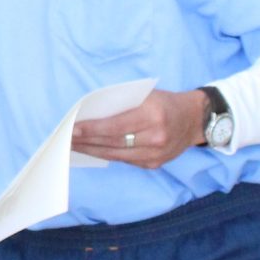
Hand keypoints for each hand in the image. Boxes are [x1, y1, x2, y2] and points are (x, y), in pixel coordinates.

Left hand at [69, 89, 206, 167]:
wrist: (194, 120)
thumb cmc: (164, 102)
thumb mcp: (146, 95)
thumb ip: (121, 105)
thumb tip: (90, 115)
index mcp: (153, 115)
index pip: (116, 126)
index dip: (92, 130)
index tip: (72, 129)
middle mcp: (156, 137)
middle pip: (113, 143)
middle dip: (87, 141)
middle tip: (65, 138)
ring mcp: (156, 154)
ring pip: (117, 155)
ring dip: (92, 151)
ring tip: (73, 146)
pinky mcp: (154, 164)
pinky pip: (125, 160)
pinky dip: (107, 155)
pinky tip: (92, 151)